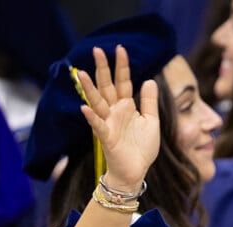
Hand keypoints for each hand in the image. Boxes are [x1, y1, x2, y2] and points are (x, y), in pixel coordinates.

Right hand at [76, 46, 158, 190]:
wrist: (136, 171)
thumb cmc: (142, 148)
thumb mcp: (151, 121)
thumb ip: (149, 102)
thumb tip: (149, 80)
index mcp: (126, 106)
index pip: (123, 82)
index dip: (122, 66)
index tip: (120, 49)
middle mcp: (115, 111)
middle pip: (107, 86)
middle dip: (102, 69)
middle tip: (97, 50)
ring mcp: (108, 123)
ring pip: (97, 102)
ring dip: (89, 88)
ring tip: (81, 72)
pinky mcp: (106, 137)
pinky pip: (97, 125)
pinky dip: (91, 117)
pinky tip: (84, 108)